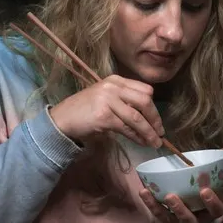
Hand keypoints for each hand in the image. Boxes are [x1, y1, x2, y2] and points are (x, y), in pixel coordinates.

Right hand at [48, 74, 164, 147]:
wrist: (62, 119)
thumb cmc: (84, 110)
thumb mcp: (105, 98)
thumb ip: (124, 100)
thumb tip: (148, 116)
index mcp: (115, 80)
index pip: (144, 89)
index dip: (154, 106)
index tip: (156, 120)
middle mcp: (112, 87)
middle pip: (145, 101)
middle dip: (155, 119)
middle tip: (160, 133)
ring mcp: (107, 100)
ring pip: (137, 117)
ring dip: (149, 132)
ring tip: (154, 142)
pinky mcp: (104, 116)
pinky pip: (127, 128)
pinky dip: (137, 137)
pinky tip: (141, 142)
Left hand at [139, 187, 222, 222]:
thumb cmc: (200, 202)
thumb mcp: (209, 195)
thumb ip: (210, 180)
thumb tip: (221, 152)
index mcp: (209, 213)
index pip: (216, 211)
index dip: (212, 202)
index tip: (205, 190)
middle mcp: (194, 221)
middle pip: (188, 219)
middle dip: (180, 209)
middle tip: (170, 196)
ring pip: (169, 218)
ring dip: (158, 207)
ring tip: (147, 192)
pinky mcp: (165, 222)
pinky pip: (156, 214)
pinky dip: (149, 202)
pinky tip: (143, 191)